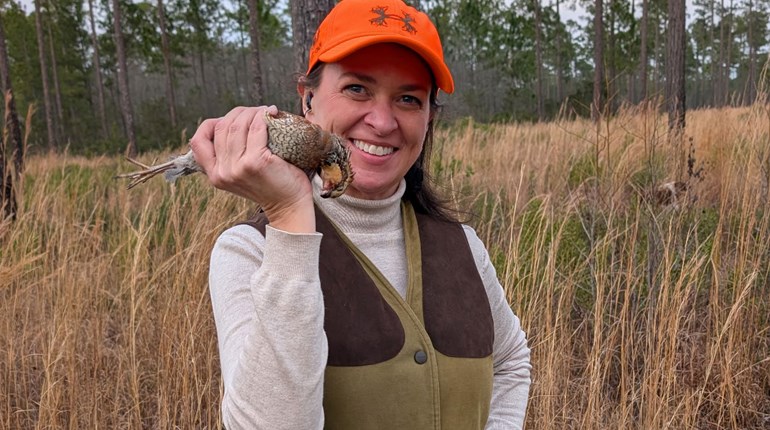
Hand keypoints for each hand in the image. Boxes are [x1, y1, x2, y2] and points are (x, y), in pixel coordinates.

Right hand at [189, 106, 315, 232]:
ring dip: (253, 112)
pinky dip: (264, 116)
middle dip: (239, 113)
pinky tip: (272, 113)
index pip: (198, 141)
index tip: (232, 120)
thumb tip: (228, 123)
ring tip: (266, 111)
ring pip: (238, 125)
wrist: (289, 206)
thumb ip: (229, 156)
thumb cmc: (270, 184)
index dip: (212, 124)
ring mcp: (238, 167)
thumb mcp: (240, 174)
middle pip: (222, 127)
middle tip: (257, 111)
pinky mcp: (256, 162)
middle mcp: (222, 172)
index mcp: (214, 175)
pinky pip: (256, 129)